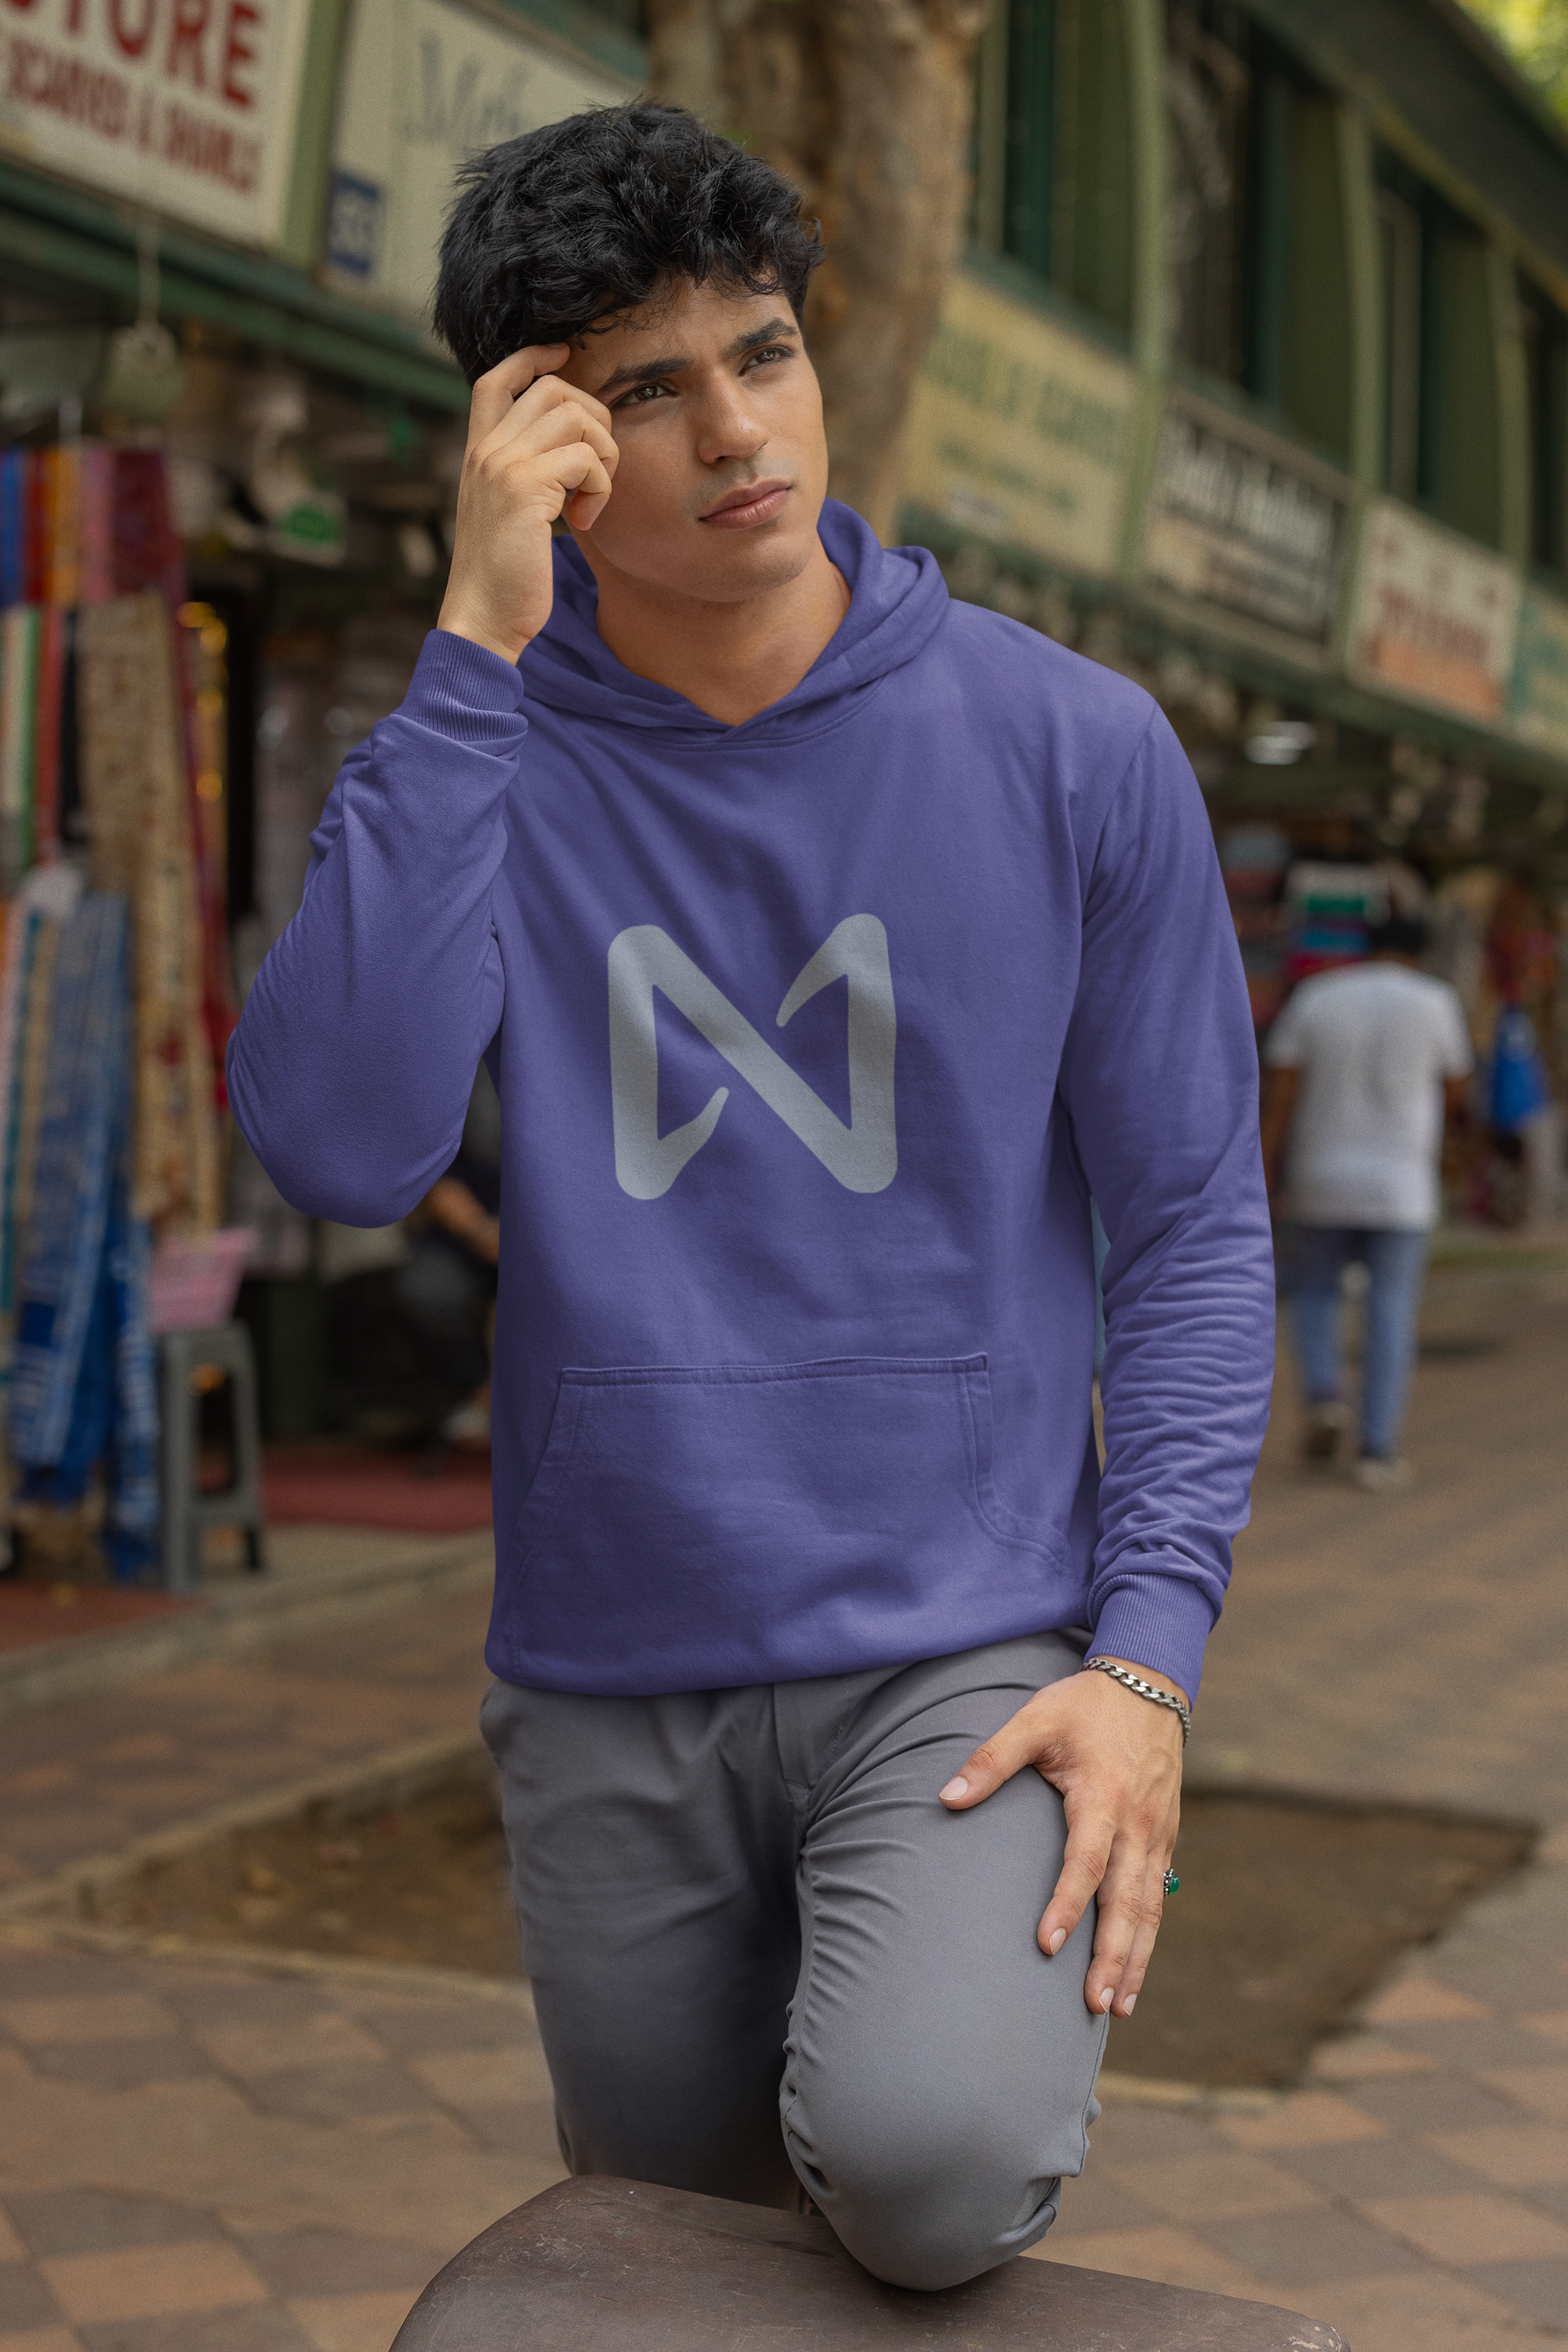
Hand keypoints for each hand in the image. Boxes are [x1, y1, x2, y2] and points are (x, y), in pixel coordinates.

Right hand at [437, 345, 618, 663]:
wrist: (482, 620)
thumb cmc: (504, 579)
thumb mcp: (509, 517)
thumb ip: (526, 478)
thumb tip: (571, 456)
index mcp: (478, 454)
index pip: (495, 379)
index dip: (533, 358)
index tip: (564, 357)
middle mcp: (486, 451)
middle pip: (552, 388)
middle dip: (593, 419)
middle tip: (596, 469)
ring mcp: (502, 465)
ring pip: (576, 415)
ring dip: (602, 454)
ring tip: (590, 499)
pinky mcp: (525, 488)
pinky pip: (586, 458)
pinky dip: (601, 487)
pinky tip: (585, 521)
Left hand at [939, 1660, 1183, 2017]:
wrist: (1149, 1682)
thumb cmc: (1084, 1704)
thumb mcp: (1034, 1718)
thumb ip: (991, 1759)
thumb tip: (946, 1799)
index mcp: (1103, 1796)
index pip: (1086, 1861)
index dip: (1068, 1903)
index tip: (1047, 1944)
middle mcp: (1138, 1822)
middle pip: (1128, 1900)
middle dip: (1113, 1956)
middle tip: (1096, 2005)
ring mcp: (1157, 1833)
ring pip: (1151, 1906)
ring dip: (1136, 1957)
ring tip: (1119, 2006)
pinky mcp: (1166, 1836)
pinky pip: (1160, 1894)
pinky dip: (1149, 1935)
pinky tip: (1135, 1967)